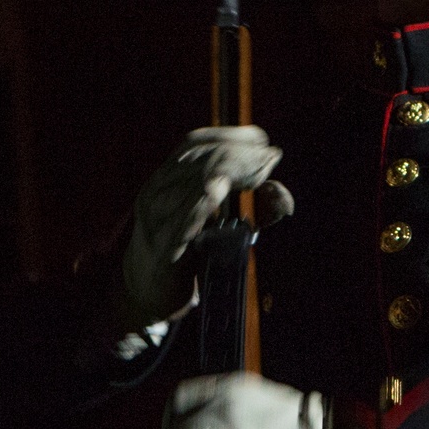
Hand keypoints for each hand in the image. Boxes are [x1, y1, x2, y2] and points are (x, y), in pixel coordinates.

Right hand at [122, 127, 282, 325]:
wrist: (145, 294)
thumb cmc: (187, 253)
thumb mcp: (216, 222)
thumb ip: (252, 209)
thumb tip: (282, 195)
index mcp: (166, 179)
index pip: (196, 142)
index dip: (231, 135)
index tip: (263, 141)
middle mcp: (156, 191)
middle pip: (201, 158)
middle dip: (241, 154)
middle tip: (271, 159)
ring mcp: (156, 218)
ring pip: (194, 181)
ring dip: (233, 171)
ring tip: (262, 172)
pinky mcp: (162, 247)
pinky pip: (183, 218)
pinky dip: (204, 202)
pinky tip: (219, 191)